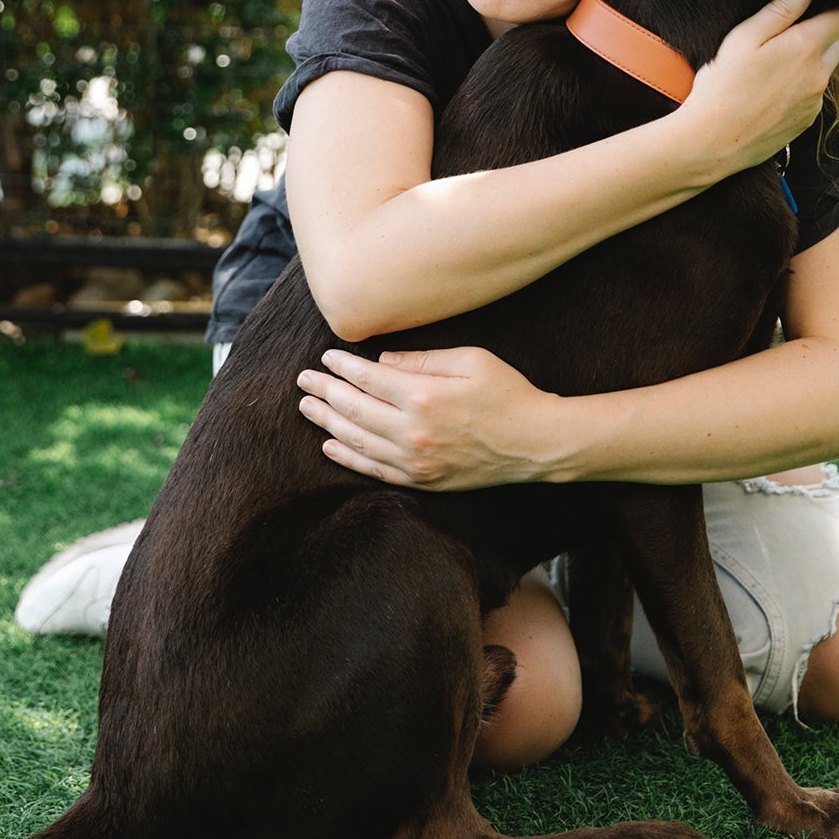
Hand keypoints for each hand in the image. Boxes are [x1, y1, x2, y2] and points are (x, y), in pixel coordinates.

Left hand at [296, 346, 557, 489]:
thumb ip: (422, 359)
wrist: (536, 444)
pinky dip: (348, 457)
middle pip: (354, 409)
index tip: (326, 358)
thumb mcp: (472, 360)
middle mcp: (413, 431)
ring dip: (327, 423)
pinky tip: (330, 445)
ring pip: (357, 440)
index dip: (343, 367)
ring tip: (307, 407)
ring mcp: (416, 460)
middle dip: (324, 392)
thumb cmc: (508, 394)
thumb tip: (380, 363)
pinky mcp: (422, 480)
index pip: (368, 379)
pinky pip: (374, 470)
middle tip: (303, 380)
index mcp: (424, 396)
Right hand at [676, 0, 838, 181]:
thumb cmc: (723, 85)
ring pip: (823, 71)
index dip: (836, 6)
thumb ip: (782, 8)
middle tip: (784, 39)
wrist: (713, 141)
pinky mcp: (806, 122)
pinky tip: (769, 94)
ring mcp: (815, 101)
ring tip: (771, 70)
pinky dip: (798, 90)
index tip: (818, 5)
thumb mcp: (745, 36)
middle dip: (819, 36)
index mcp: (807, 47)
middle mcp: (819, 74)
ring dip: (808, 65)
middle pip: (836, 43)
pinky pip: (812, 97)